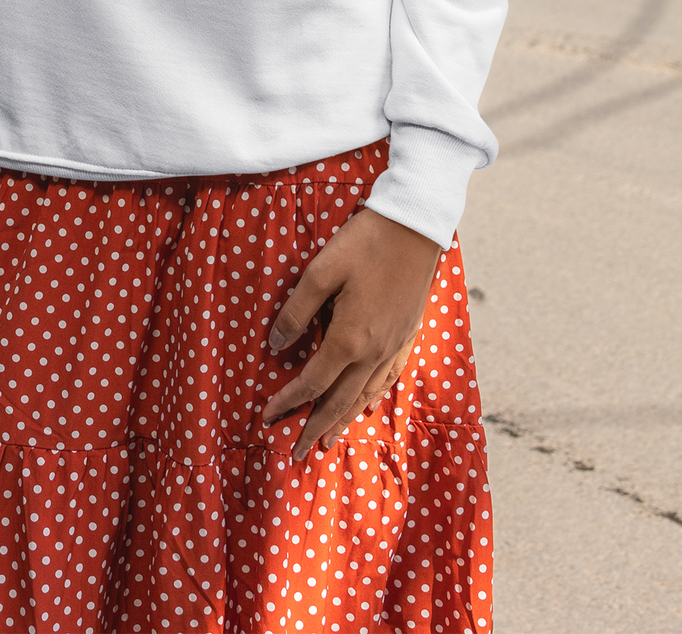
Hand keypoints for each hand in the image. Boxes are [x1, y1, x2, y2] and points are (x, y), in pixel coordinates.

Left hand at [260, 206, 439, 460]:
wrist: (414, 228)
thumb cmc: (363, 243)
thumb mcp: (320, 271)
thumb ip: (296, 312)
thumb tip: (275, 346)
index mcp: (349, 339)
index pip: (312, 383)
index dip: (287, 402)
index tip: (267, 417)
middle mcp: (374, 353)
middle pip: (339, 402)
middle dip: (315, 428)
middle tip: (296, 453)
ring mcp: (394, 347)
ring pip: (365, 397)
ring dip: (343, 421)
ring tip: (326, 441)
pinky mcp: (407, 337)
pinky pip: (386, 381)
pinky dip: (370, 400)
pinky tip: (365, 405)